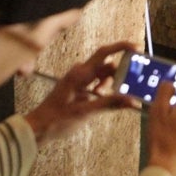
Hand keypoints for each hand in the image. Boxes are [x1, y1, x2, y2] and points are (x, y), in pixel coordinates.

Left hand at [24, 40, 139, 145]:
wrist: (38, 128)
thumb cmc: (57, 119)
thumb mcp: (86, 112)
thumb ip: (110, 104)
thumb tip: (132, 101)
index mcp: (80, 74)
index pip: (104, 53)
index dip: (122, 48)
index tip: (137, 49)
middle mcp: (80, 73)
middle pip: (107, 66)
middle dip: (120, 74)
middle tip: (133, 84)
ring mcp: (79, 80)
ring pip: (103, 75)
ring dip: (112, 85)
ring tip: (116, 98)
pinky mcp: (79, 88)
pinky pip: (97, 83)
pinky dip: (105, 90)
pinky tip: (107, 101)